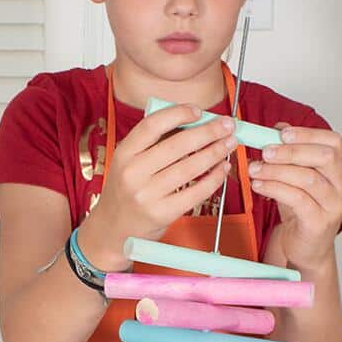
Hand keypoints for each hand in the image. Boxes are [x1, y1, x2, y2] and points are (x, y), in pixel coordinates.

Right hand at [78, 104, 236, 269]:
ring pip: (190, 168)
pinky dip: (213, 179)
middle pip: (177, 145)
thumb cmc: (126, 192)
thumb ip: (153, 144)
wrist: (113, 230)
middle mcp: (133, 173)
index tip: (198, 111)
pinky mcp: (163, 213)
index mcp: (123, 154)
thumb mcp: (127, 163)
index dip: (178, 114)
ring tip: (229, 143)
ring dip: (215, 153)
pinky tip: (222, 168)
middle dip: (208, 132)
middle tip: (227, 125)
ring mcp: (148, 195)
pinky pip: (196, 192)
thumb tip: (194, 123)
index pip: (152, 126)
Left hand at [248, 124, 341, 272]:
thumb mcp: (296, 176)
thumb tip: (277, 127)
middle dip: (292, 151)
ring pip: (308, 179)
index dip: (308, 134)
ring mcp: (333, 205)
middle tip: (265, 151)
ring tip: (254, 169)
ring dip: (277, 170)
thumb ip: (291, 152)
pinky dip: (274, 189)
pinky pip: (297, 200)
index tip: (282, 133)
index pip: (333, 142)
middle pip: (325, 158)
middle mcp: (341, 185)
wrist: (306, 246)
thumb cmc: (302, 209)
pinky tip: (259, 185)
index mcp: (339, 169)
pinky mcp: (319, 222)